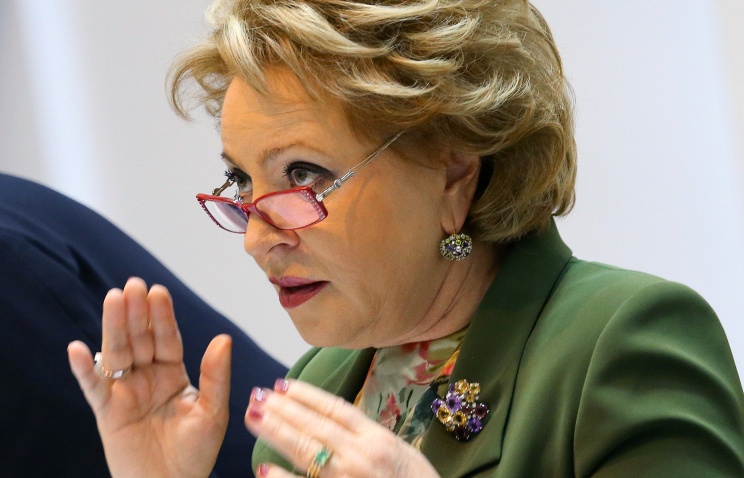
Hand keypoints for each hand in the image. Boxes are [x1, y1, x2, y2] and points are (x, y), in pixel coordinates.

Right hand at [67, 277, 230, 477]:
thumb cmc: (196, 453)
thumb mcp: (213, 412)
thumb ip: (216, 375)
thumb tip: (223, 337)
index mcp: (174, 374)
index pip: (167, 339)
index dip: (162, 316)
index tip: (158, 291)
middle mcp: (148, 378)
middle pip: (140, 339)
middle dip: (136, 312)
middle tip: (133, 285)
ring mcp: (126, 392)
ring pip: (117, 353)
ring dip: (113, 327)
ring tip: (113, 299)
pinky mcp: (108, 412)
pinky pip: (94, 388)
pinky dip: (84, 370)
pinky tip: (77, 348)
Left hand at [246, 380, 439, 477]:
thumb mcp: (401, 451)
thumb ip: (370, 435)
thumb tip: (336, 419)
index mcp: (378, 438)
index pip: (335, 409)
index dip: (307, 394)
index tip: (283, 384)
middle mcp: (362, 455)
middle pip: (314, 425)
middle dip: (282, 408)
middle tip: (257, 394)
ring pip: (305, 450)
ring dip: (276, 431)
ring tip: (254, 415)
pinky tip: (263, 467)